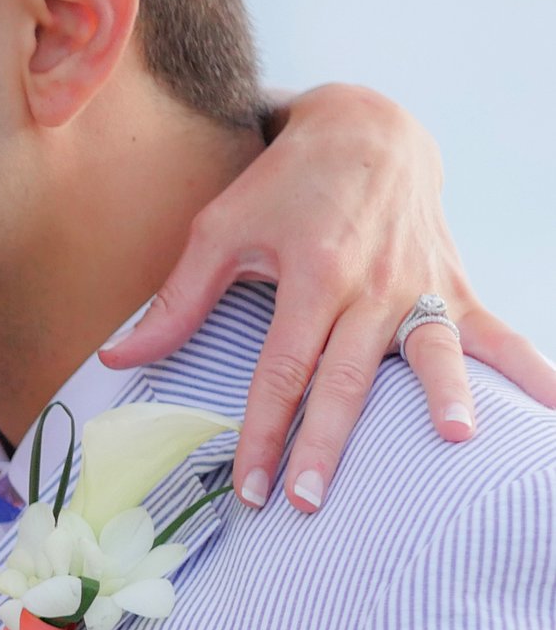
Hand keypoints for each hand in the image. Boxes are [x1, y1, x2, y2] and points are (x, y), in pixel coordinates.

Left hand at [101, 83, 555, 512]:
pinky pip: (493, 330)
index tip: (250, 488)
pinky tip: (551, 408)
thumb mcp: (219, 230)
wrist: (366, 127)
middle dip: (326, 444)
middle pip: (347, 378)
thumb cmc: (282, 184)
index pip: (282, 370)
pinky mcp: (452, 282)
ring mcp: (418, 284)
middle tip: (307, 501)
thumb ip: (177, 301)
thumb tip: (116, 358)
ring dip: (445, 396)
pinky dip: (528, 367)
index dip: (264, 432)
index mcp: (310, 275)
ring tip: (457, 441)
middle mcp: (369, 285)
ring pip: (430, 351)